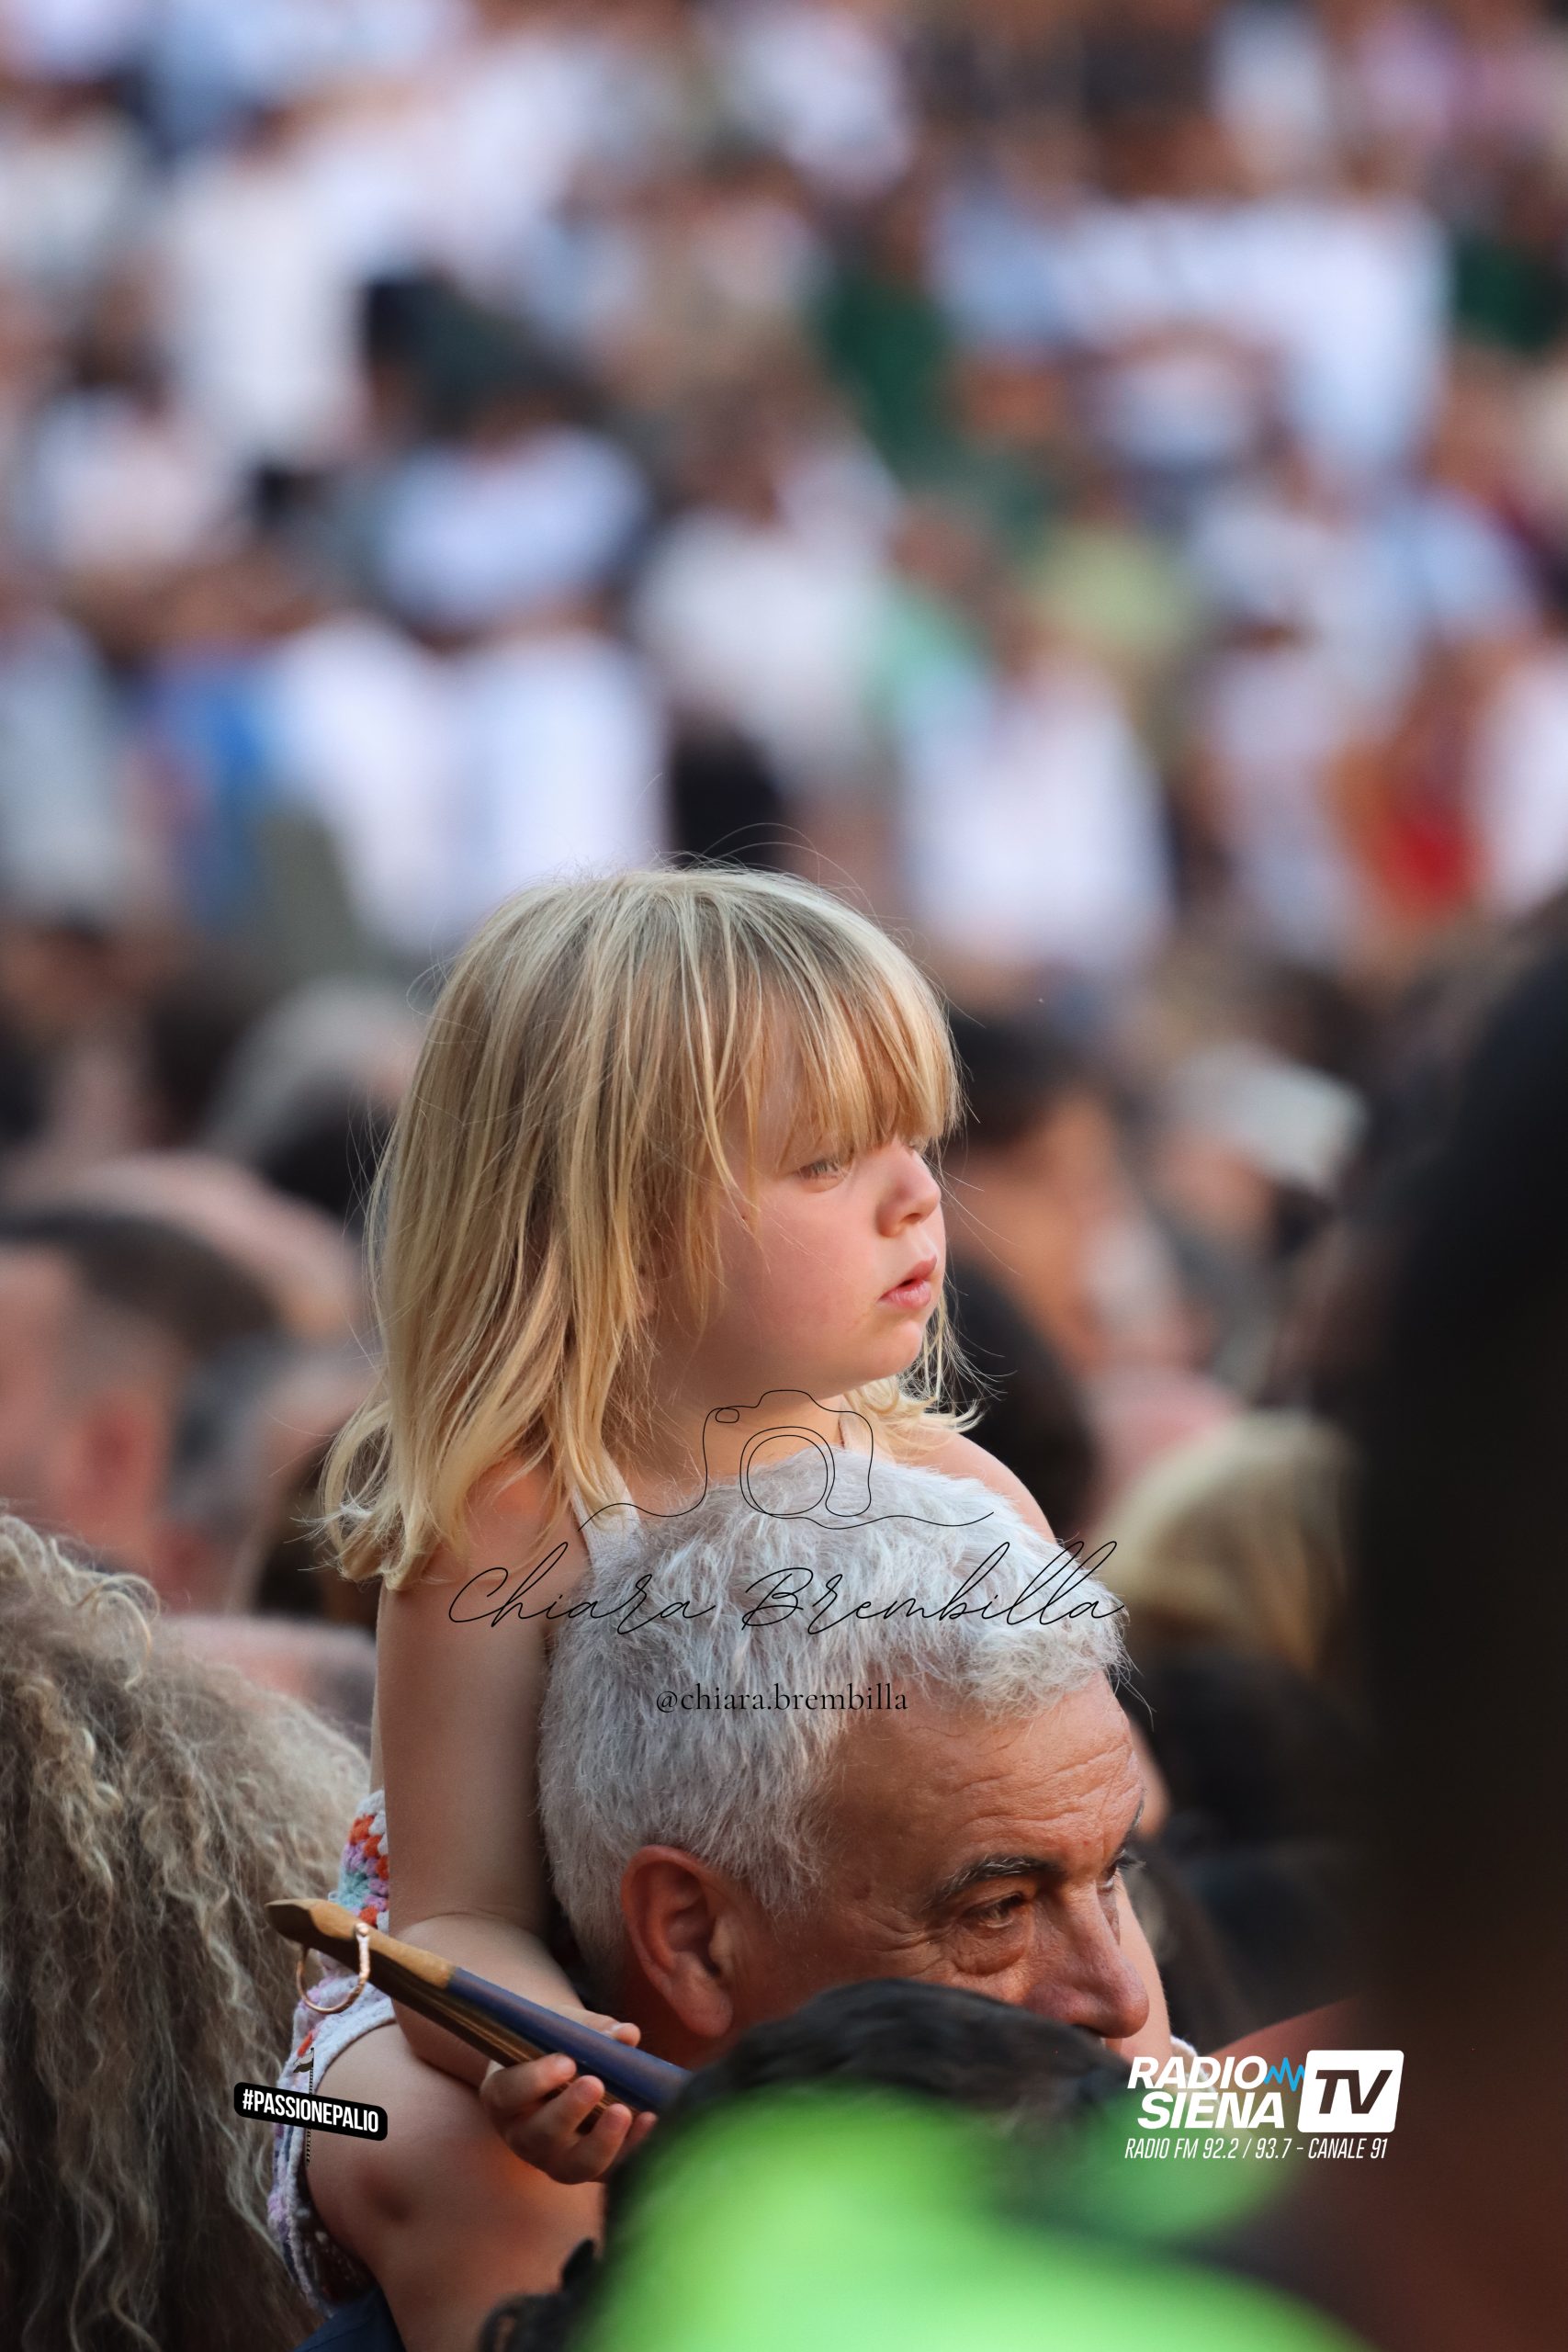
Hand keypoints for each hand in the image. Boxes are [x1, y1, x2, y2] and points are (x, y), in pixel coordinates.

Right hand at [478, 2013, 658, 2181]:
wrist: (556, 2072)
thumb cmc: (553, 2044)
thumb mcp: (560, 2028)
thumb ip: (590, 2029)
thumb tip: (627, 2035)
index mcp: (505, 2098)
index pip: (509, 2094)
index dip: (535, 2081)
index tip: (566, 2061)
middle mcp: (524, 2136)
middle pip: (539, 2136)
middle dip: (567, 2112)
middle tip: (594, 2083)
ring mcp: (554, 2159)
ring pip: (572, 2167)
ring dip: (601, 2142)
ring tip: (624, 2111)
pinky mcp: (587, 2170)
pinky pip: (609, 2172)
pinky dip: (632, 2150)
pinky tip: (650, 2120)